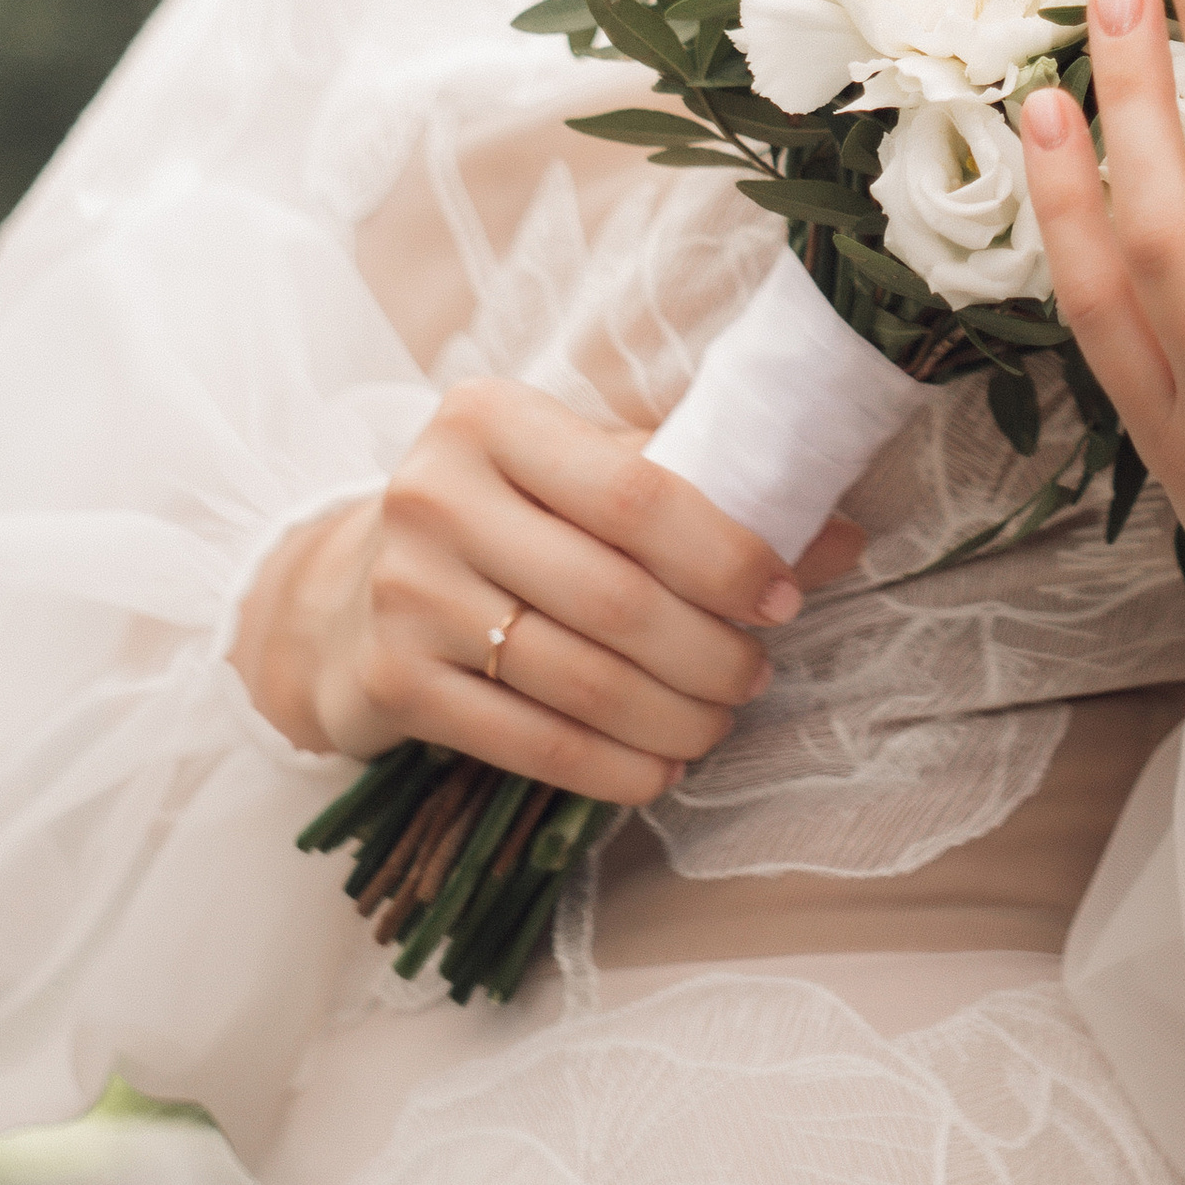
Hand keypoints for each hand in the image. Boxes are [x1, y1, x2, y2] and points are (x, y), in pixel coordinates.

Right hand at [233, 380, 864, 808]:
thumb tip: (841, 535)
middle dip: (710, 651)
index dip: (727, 552)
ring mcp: (406, 592)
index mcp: (490, 417)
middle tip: (756, 674)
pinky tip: (659, 768)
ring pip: (578, 678)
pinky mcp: (392, 682)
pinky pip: (530, 741)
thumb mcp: (572, 471)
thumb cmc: (499, 519)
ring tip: (718, 719)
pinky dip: (613, 767)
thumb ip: (691, 486)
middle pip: (615, 597)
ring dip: (673, 715)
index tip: (785, 596)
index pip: (638, 491)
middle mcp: (435, 495)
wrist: (343, 593)